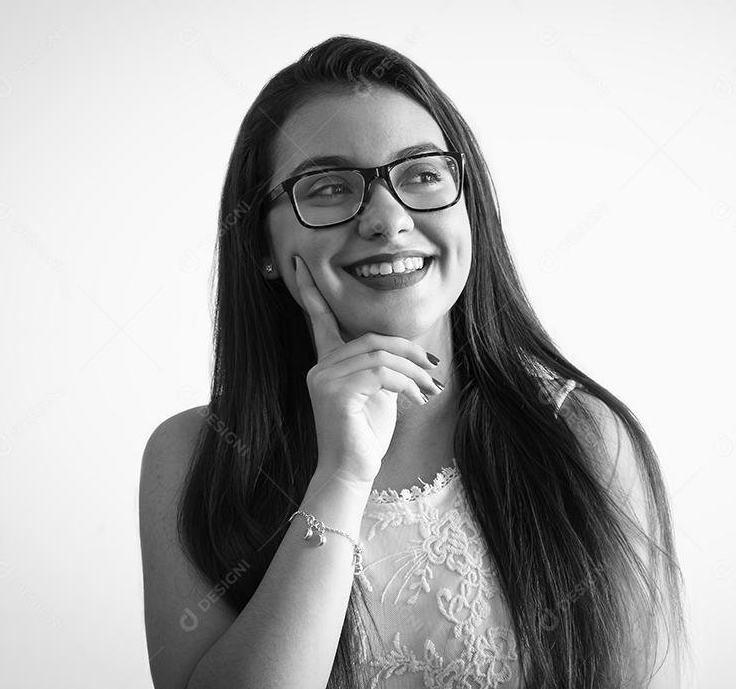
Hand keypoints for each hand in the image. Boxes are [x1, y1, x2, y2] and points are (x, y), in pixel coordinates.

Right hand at [291, 255, 441, 485]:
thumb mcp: (378, 394)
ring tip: (431, 389)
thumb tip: (409, 352)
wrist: (351, 473)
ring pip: (380, 355)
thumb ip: (382, 368)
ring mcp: (324, 379)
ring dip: (414, 371)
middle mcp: (320, 367)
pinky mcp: (335, 393)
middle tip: (435, 369)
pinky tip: (418, 399)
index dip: (313, 291)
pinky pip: (380, 374)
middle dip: (409, 352)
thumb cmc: (365, 437)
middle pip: (373, 340)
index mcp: (327, 363)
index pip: (320, 320)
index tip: (300, 263)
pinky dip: (407, 384)